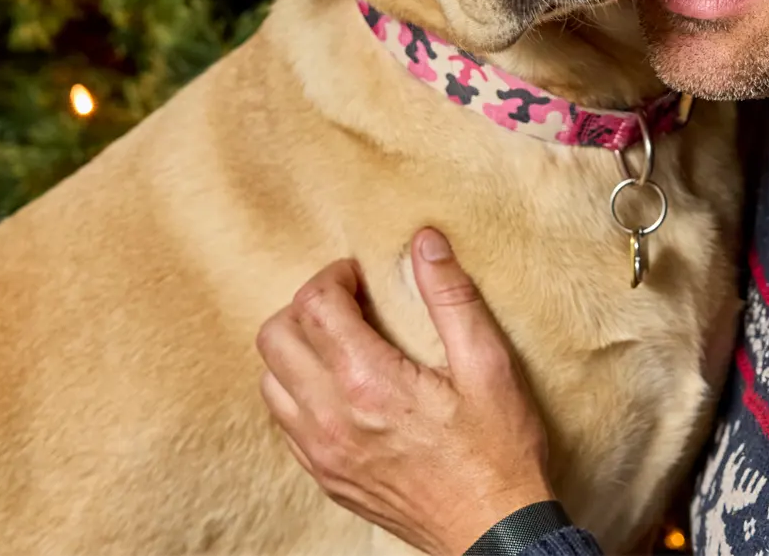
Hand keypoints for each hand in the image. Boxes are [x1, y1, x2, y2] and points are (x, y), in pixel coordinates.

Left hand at [256, 228, 554, 554]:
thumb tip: (426, 242)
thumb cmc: (497, 452)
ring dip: (296, 350)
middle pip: (275, 337)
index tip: (360, 276)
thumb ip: (452, 298)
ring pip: (270, 381)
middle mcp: (332, 419)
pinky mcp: (324, 476)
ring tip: (341, 344)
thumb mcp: (489, 366)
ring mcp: (322, 453)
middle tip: (348, 304)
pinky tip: (340, 388)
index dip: (333, 277)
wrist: (492, 532)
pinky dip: (299, 391)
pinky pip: (284, 421)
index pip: (314, 306)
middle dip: (307, 308)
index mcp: (371, 384)